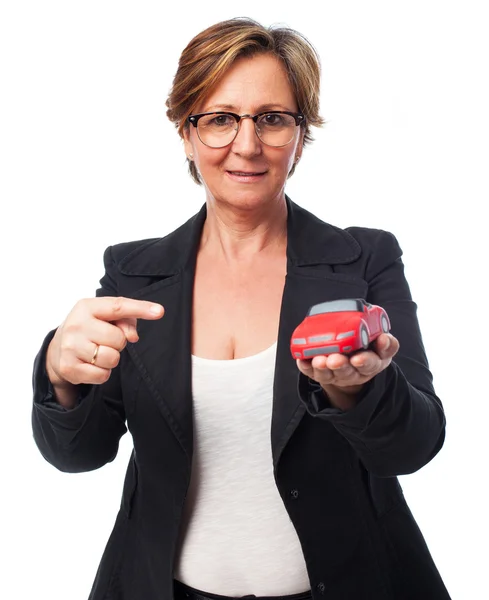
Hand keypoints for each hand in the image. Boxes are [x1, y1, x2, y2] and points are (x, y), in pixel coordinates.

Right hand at [46, 297, 163, 389]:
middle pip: (118, 338)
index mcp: (87, 306)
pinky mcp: (69, 368)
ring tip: (98, 352)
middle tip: (105, 341)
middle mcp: (76, 325)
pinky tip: (91, 364)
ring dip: (111, 359)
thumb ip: (125, 321)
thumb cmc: (89, 329)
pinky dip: (102, 373)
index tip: (159, 311)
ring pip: (112, 358)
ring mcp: (70, 347)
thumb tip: (132, 337)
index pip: (118, 306)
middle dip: (118, 342)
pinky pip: (102, 375)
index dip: (140, 308)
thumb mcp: (105, 317)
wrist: (57, 350)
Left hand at [296, 333, 398, 409]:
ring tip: (319, 360)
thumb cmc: (370, 348)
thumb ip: (387, 343)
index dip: (364, 362)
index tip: (358, 358)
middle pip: (346, 372)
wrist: (354, 358)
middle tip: (334, 360)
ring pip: (328, 374)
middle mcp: (353, 372)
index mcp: (372, 364)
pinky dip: (306, 366)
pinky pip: (311, 372)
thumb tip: (384, 338)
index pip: (370, 365)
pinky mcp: (320, 373)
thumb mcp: (383, 346)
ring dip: (322, 367)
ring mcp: (335, 374)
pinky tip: (302, 360)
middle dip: (340, 366)